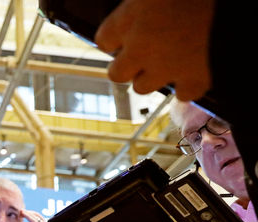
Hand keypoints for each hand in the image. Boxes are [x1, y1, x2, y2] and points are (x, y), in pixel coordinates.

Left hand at [20, 210, 60, 221]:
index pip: (39, 219)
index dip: (31, 215)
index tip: (24, 213)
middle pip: (38, 216)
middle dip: (30, 212)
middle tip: (21, 211)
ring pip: (37, 218)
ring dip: (29, 214)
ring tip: (22, 211)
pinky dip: (30, 218)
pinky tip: (25, 215)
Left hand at [95, 0, 214, 100]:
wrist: (236, 0)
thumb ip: (144, 4)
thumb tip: (143, 8)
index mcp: (129, 18)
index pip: (103, 40)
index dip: (114, 39)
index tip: (124, 36)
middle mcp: (140, 48)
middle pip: (116, 73)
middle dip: (128, 65)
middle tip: (144, 54)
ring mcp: (165, 68)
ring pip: (142, 87)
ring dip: (152, 76)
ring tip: (169, 60)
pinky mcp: (194, 79)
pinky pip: (181, 93)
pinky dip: (186, 85)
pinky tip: (193, 70)